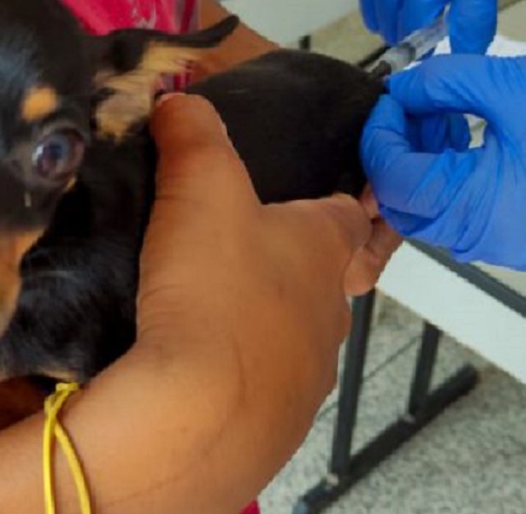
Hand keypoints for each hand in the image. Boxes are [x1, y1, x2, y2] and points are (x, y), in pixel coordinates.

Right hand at [0, 93, 393, 513]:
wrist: (199, 413)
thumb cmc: (215, 287)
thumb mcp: (201, 186)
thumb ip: (193, 133)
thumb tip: (178, 100)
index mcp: (325, 249)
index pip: (347, 211)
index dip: (331, 196)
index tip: (310, 193)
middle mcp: (330, 314)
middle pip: (321, 276)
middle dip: (284, 262)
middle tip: (229, 249)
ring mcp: (308, 375)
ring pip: (292, 335)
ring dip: (260, 321)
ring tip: (203, 309)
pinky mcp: (276, 425)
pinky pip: (261, 387)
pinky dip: (236, 373)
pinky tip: (195, 367)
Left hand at [360, 53, 525, 269]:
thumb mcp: (509, 84)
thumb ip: (441, 85)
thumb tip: (403, 90)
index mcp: (488, 210)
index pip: (399, 183)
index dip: (381, 138)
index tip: (387, 103)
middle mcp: (494, 241)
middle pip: (409, 207)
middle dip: (397, 154)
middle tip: (409, 108)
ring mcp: (510, 245)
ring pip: (434, 213)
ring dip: (424, 165)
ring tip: (441, 114)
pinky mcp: (523, 237)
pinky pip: (465, 216)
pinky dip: (451, 179)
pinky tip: (462, 136)